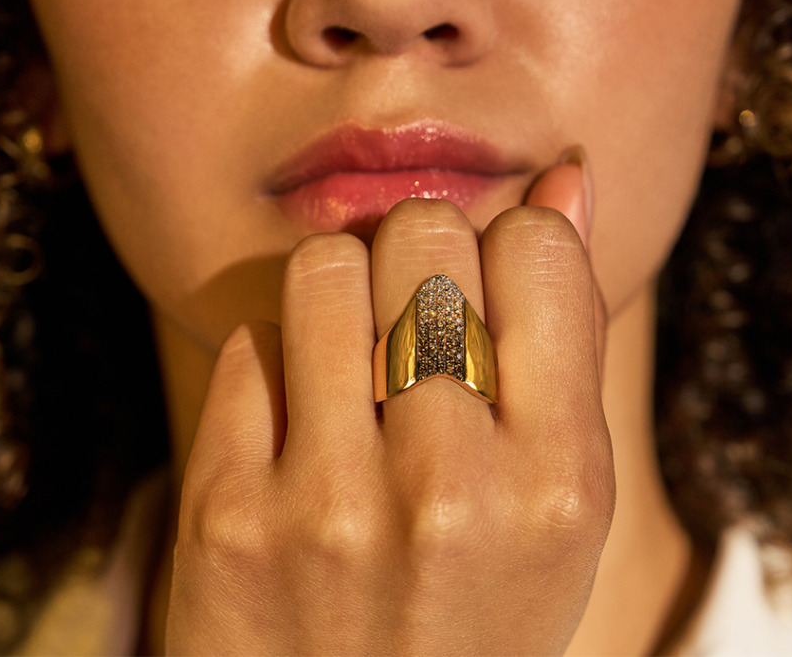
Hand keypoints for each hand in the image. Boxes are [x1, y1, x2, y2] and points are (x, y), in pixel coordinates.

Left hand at [166, 162, 613, 654]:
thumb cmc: (471, 614)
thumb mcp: (557, 507)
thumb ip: (565, 341)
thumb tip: (565, 178)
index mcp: (559, 483)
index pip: (533, 249)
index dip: (509, 249)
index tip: (489, 296)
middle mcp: (449, 487)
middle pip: (425, 233)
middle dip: (421, 256)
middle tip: (415, 327)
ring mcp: (327, 501)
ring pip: (325, 264)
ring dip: (340, 290)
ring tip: (353, 363)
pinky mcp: (225, 512)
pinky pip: (250, 341)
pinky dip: (276, 363)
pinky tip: (296, 429)